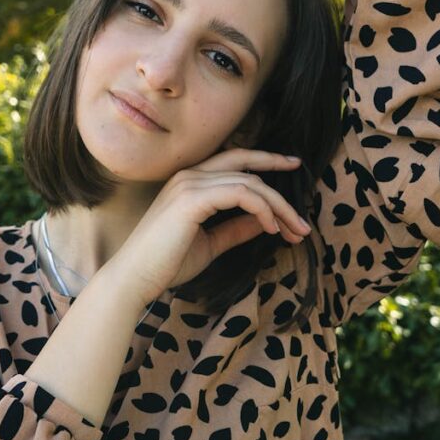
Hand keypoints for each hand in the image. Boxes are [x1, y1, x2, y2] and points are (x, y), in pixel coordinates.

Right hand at [105, 148, 309, 304]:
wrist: (135, 279)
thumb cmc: (166, 263)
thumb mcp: (211, 243)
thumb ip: (236, 228)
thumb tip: (267, 220)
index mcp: (191, 181)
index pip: (236, 160)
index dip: (266, 160)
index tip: (293, 167)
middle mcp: (190, 175)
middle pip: (246, 165)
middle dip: (279, 182)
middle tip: (303, 212)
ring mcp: (190, 184)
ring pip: (249, 182)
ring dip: (278, 206)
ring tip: (294, 230)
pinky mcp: (192, 199)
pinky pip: (241, 194)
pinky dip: (262, 209)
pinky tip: (272, 228)